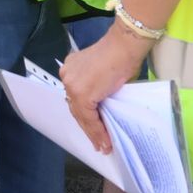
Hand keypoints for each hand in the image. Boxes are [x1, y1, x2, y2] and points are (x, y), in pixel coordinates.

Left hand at [60, 25, 154, 153]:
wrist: (124, 47)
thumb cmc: (120, 56)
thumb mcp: (103, 73)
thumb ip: (98, 88)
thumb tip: (104, 105)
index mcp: (71, 70)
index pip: (76, 98)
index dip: (85, 115)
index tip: (92, 128)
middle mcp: (67, 76)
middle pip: (76, 108)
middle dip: (88, 127)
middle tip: (98, 143)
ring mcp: (72, 85)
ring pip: (81, 114)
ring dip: (93, 132)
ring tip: (103, 146)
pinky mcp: (81, 94)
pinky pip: (88, 117)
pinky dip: (97, 130)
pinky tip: (104, 140)